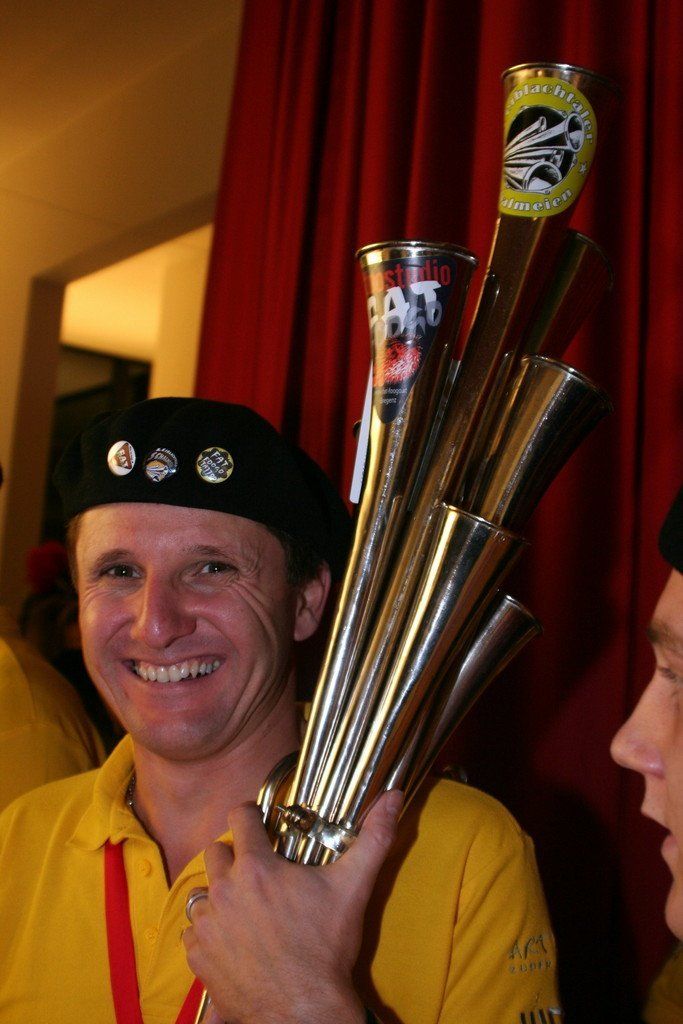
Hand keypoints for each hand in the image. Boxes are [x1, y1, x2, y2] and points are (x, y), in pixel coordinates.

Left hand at [183, 790, 402, 1023]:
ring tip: (247, 908)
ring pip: (203, 891)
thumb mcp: (353, 888)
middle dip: (234, 856)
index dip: (250, 815)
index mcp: (256, 868)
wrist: (304, 1012)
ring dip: (220, 894)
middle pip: (216, 852)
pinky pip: (193, 929)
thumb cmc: (327, 949)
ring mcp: (208, 924)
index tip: (259, 823)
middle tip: (257, 871)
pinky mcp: (198, 955)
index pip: (239, 817)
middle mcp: (224, 890)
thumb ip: (374, 838)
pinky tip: (235, 939)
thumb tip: (393, 797)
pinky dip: (210, 930)